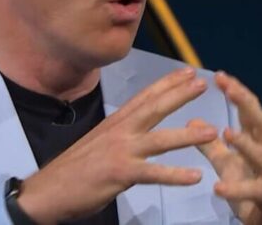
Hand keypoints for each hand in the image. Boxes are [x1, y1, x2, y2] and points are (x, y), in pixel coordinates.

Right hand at [18, 67, 217, 223]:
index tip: (187, 72)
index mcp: (115, 123)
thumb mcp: (99, 141)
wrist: (49, 190)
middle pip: (154, 108)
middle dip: (180, 95)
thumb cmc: (74, 169)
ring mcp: (120, 151)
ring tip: (213, 132)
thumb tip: (137, 129)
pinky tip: (195, 176)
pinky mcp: (120, 173)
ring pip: (159, 140)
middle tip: (202, 83)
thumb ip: (120, 133)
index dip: (167, 84)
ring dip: (187, 135)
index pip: (144, 97)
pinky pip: (153, 174)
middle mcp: (119, 131)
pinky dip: (175, 175)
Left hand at [194, 71, 261, 224]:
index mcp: (258, 143)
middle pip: (261, 123)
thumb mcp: (229, 167)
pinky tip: (219, 187)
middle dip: (246, 103)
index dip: (237, 93)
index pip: (249, 112)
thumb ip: (213, 146)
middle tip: (228, 87)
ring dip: (246, 143)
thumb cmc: (253, 193)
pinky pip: (257, 192)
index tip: (219, 76)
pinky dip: (238, 189)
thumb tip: (193, 121)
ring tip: (227, 132)